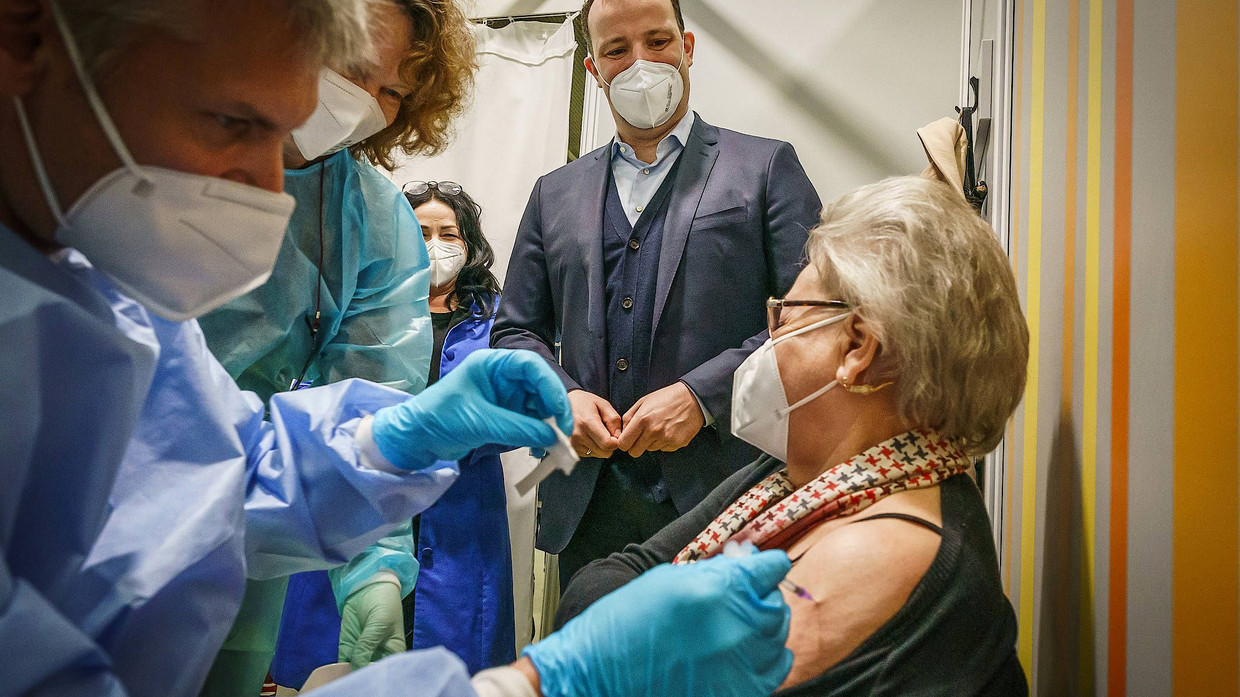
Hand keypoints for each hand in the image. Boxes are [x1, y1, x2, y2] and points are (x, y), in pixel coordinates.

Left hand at [338, 582, 404, 669]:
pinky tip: (337, 672)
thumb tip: (357, 666)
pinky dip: (339, 668)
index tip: (364, 674)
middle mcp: (379, 656)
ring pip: (354, 669)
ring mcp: (362, 652)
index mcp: (393, 653)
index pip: (383, 669)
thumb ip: (368, 644)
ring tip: (344, 678)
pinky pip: (343, 662)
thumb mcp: (378, 623)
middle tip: (352, 677)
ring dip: (348, 674)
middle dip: (360, 675)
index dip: (374, 673)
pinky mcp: (348, 647)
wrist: (368, 585)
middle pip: (369, 672)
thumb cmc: (383, 603)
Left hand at [371, 349, 572, 469]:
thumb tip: (553, 438)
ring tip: (554, 446)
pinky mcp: (503, 414)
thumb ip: (518, 428)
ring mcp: (503, 396)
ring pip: (537, 405)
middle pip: (539, 386)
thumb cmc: (440, 418)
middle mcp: (502, 376)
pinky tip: (541, 448)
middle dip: (553, 409)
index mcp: (493, 365)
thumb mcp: (480, 422)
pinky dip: (537, 433)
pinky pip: (528, 420)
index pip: (531, 366)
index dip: (550, 387)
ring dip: (547, 424)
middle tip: (563, 434)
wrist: (416, 437)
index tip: (560, 412)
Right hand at [522, 551, 793, 696]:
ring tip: (739, 624)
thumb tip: (746, 563)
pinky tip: (750, 650)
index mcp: (717, 591)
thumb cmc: (625, 623)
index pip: (770, 569)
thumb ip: (714, 571)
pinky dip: (769, 656)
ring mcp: (741, 665)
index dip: (766, 564)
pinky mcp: (739, 693)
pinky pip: (776, 669)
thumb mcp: (667, 580)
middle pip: (777, 604)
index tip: (764, 565)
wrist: (598, 676)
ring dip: (764, 625)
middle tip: (743, 595)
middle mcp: (736, 628)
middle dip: (762, 594)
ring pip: (778, 636)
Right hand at [567, 389, 620, 458]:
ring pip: (598, 454)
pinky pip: (590, 454)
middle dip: (609, 444)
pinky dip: (592, 447)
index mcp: (587, 422)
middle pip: (604, 452)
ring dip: (600, 446)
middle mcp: (578, 435)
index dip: (616, 441)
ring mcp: (573, 443)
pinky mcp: (571, 448)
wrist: (561, 404)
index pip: (608, 444)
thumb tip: (618, 437)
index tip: (614, 433)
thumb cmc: (584, 402)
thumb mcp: (603, 404)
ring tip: (594, 432)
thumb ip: (613, 420)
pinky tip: (587, 436)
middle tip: (605, 431)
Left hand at [617, 382, 704, 456]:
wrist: (692, 399)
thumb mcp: (643, 401)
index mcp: (642, 419)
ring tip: (660, 428)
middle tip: (642, 436)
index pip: (624, 444)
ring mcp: (666, 439)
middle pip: (635, 452)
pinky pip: (663, 449)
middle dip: (635, 446)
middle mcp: (653, 431)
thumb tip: (623, 433)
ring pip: (650, 450)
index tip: (628, 440)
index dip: (624, 443)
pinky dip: (664, 442)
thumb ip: (629, 417)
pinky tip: (669, 430)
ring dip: (651, 442)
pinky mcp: (676, 444)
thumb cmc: (666, 398)